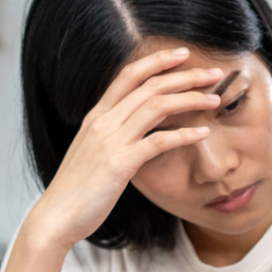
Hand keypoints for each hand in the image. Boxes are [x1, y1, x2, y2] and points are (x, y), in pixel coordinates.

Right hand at [28, 47, 221, 250]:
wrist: (56, 216)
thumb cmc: (78, 188)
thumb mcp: (93, 150)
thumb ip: (113, 133)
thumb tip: (137, 124)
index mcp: (96, 116)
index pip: (129, 75)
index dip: (157, 60)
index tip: (182, 54)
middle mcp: (102, 122)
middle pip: (150, 86)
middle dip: (186, 75)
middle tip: (214, 73)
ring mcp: (110, 141)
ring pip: (157, 106)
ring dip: (191, 99)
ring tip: (215, 99)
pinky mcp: (119, 163)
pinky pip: (159, 141)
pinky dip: (185, 134)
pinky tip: (204, 133)